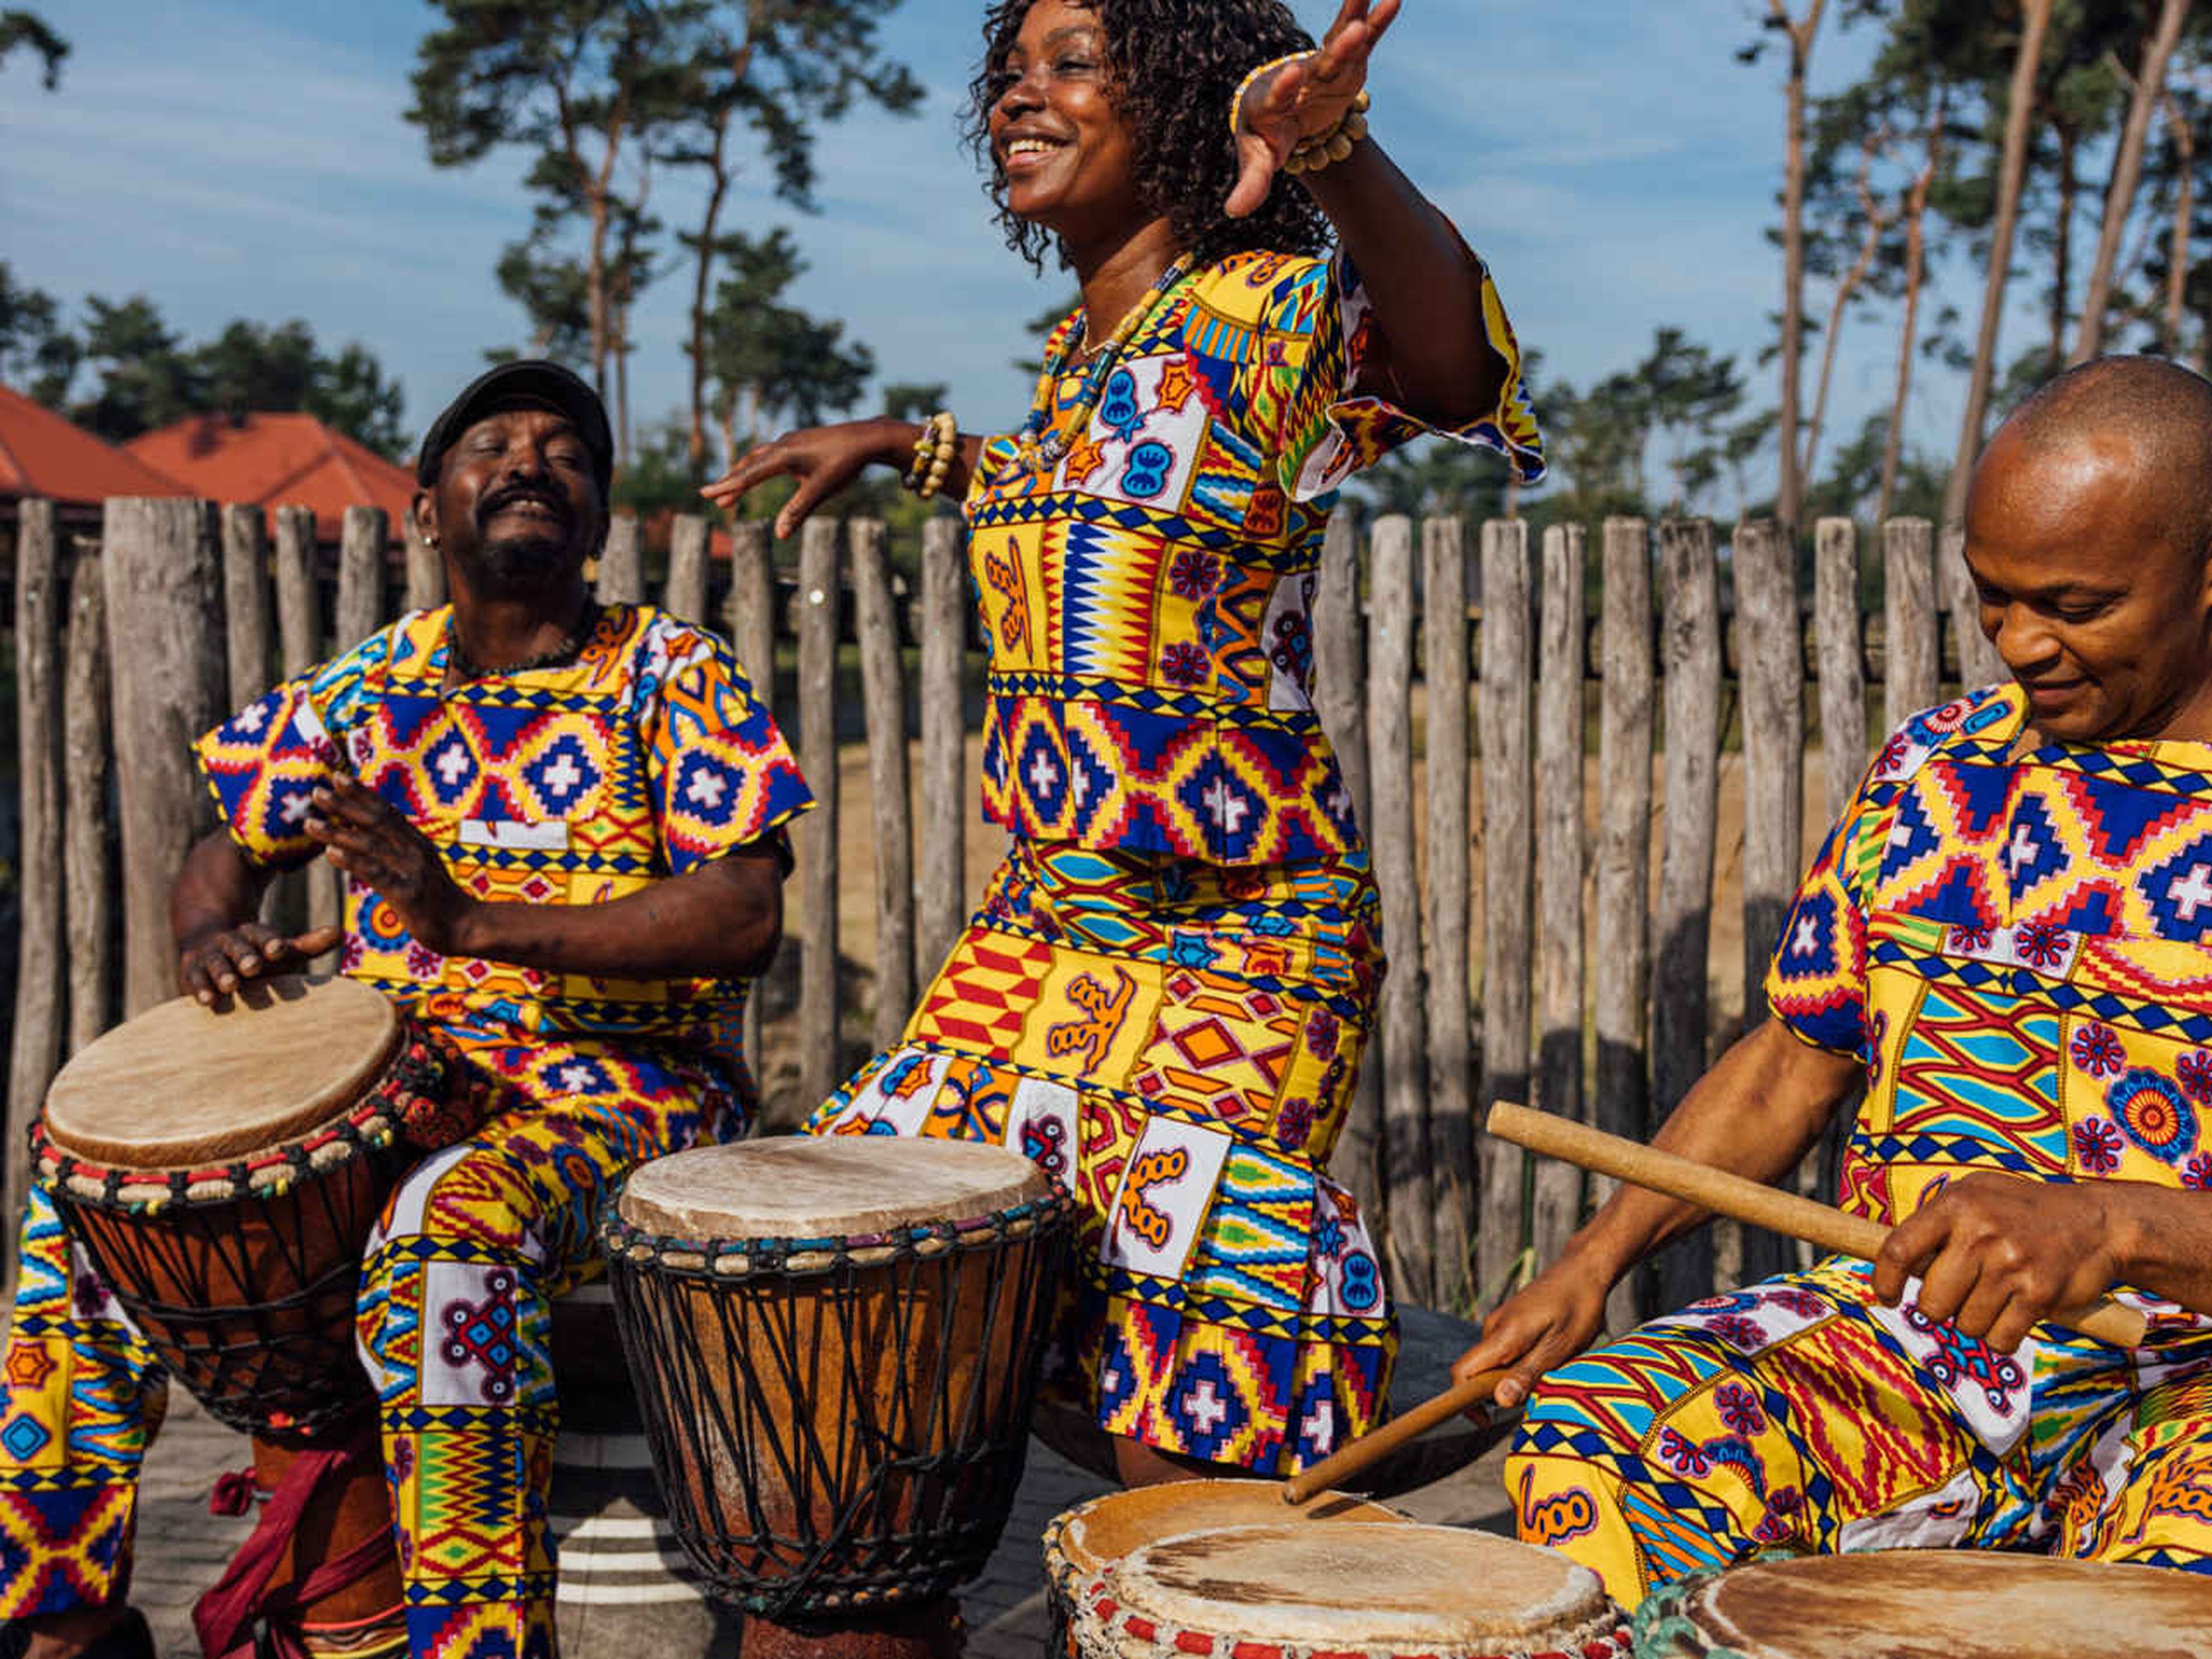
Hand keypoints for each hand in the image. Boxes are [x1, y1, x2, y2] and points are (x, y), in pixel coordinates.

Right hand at [177, 920, 341, 1004]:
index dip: (270, 942)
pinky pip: (194, 980)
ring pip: (215, 963)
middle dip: (246, 957)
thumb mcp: (280, 951)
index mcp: (253, 935)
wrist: (208, 948)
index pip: (262, 936)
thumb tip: (339, 932)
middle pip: (237, 948)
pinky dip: (199, 989)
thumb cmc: (256, 957)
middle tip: (254, 966)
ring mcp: (209, 957)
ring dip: (222, 973)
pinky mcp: (191, 973)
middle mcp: (230, 943)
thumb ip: (307, 944)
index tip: (279, 949)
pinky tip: (207, 1001)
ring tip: (231, 984)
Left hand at [305, 776, 474, 955]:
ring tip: (310, 823)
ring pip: (370, 844)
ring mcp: (412, 871)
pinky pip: (376, 874)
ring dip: (338, 832)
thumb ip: (393, 851)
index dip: (362, 793)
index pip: (387, 811)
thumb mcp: (418, 868)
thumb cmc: (438, 901)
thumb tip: (357, 834)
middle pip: (376, 821)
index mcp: (417, 843)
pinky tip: (330, 855)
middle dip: (345, 804)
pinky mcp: (408, 894)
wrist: (466, 927)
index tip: (338, 777)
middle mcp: (415, 850)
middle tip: (317, 791)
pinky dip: (352, 862)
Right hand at [699, 421, 906, 540]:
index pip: (748, 475)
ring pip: (759, 457)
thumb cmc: (844, 464)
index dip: (726, 487)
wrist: (866, 437)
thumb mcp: (820, 490)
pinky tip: (761, 472)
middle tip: (713, 498)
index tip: (705, 494)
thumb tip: (779, 535)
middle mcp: (782, 445)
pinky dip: (760, 465)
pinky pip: (771, 453)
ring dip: (744, 472)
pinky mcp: (800, 441)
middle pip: (749, 465)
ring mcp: (790, 441)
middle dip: (731, 482)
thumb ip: (798, 511)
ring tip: (732, 488)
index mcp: (783, 457)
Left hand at [1226, 0, 1399, 218]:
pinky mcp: (1343, 64)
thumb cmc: (1266, 137)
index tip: (1290, 75)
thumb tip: (1233, 212)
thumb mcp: (1259, 160)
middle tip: (1351, 32)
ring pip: (1338, 45)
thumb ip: (1251, 183)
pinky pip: (1361, 41)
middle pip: (1317, 67)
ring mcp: (1321, 69)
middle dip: (1335, 52)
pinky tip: (1393, 0)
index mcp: (1271, 103)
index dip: (1283, 88)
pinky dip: (1376, 22)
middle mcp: (1297, 80)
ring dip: (1354, 22)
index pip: (1276, 96)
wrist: (1278, 110)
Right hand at [1446, 1251, 1612, 1420]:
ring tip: (1549, 1372)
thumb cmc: (1578, 1307)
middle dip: (1497, 1393)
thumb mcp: (1560, 1346)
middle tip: (1535, 1397)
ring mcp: (1499, 1323)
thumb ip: (1528, 1373)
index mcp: (1503, 1335)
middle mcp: (1493, 1328)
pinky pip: (1503, 1352)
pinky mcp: (1509, 1322)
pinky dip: (1519, 1364)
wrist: (1584, 1269)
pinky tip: (1548, 1357)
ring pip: (1493, 1363)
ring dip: (1512, 1378)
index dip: (1465, 1402)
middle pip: (1476, 1372)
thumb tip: (1499, 1401)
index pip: (1462, 1372)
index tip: (1486, 1422)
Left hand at [1872, 1172, 2121, 1354]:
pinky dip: (2003, 1336)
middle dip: (1941, 1309)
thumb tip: (1895, 1264)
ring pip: (1965, 1326)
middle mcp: (1980, 1233)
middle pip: (1931, 1303)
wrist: (2099, 1223)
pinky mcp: (2039, 1295)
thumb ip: (1935, 1223)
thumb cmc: (2024, 1211)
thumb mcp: (1975, 1196)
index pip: (1898, 1250)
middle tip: (1961, 1294)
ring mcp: (2011, 1265)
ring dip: (1976, 1322)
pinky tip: (2016, 1312)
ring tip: (1997, 1295)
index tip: (1886, 1297)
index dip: (1884, 1280)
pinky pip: (2000, 1340)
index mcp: (1956, 1204)